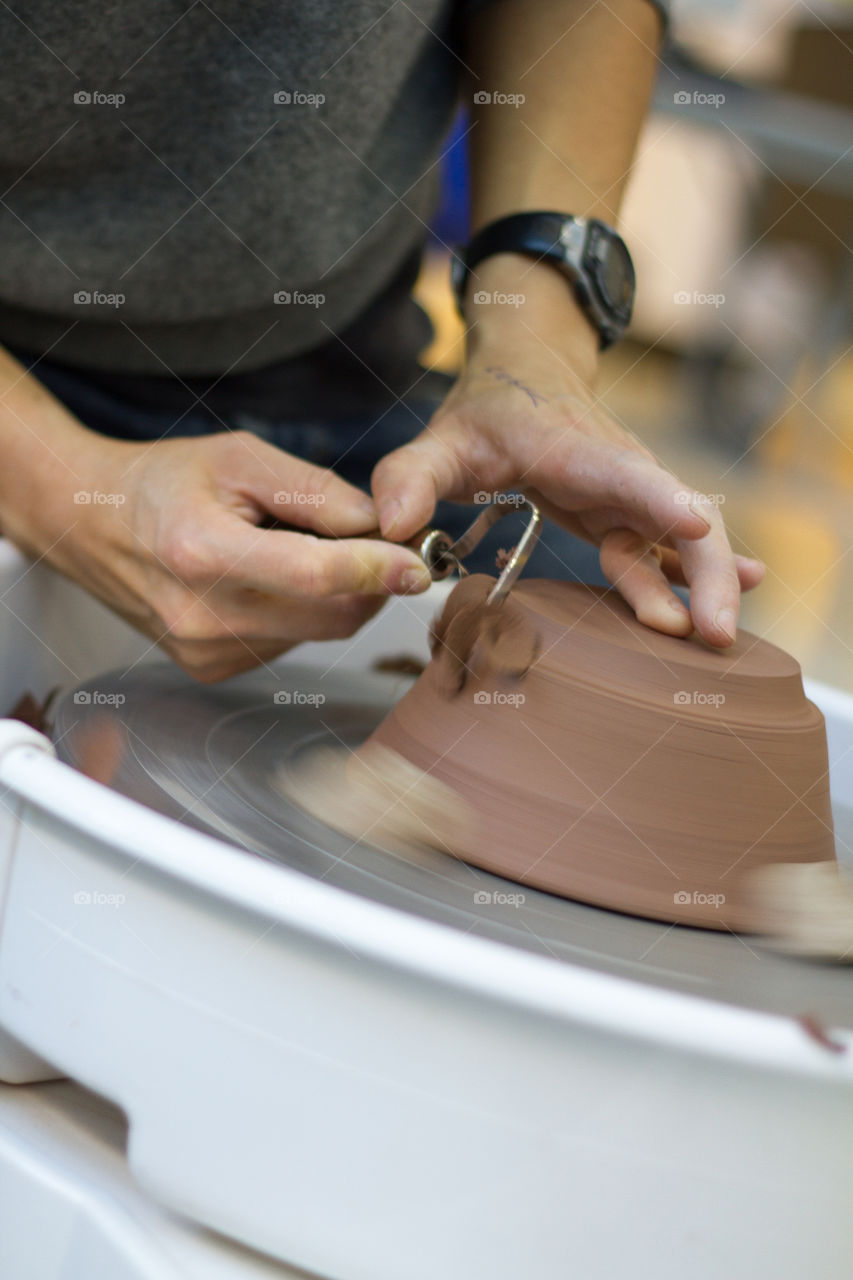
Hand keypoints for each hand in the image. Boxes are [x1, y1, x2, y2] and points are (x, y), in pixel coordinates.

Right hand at [20, 428, 431, 681]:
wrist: (89, 522)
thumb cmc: (163, 482)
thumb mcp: (240, 458)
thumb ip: (315, 491)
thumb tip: (382, 525)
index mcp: (201, 552)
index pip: (313, 575)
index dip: (375, 569)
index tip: (419, 564)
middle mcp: (202, 615)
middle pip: (330, 614)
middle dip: (368, 578)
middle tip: (367, 536)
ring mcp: (205, 651)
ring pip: (318, 630)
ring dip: (332, 594)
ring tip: (285, 547)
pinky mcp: (211, 669)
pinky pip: (291, 642)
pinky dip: (300, 611)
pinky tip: (264, 578)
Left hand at [371, 256, 762, 646]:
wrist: (527, 374)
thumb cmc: (486, 412)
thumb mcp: (439, 439)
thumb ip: (408, 477)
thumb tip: (390, 528)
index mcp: (571, 449)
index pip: (621, 472)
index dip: (658, 500)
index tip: (697, 527)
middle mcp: (617, 470)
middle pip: (677, 517)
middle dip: (704, 572)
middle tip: (714, 634)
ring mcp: (631, 495)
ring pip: (684, 540)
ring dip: (706, 587)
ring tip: (721, 641)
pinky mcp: (631, 517)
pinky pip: (671, 550)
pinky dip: (702, 573)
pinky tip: (743, 594)